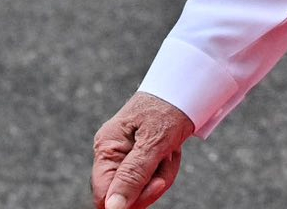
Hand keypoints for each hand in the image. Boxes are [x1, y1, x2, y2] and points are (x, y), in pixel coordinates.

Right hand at [91, 92, 195, 208]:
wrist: (183, 89)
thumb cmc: (167, 108)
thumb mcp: (153, 142)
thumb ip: (132, 175)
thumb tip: (113, 208)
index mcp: (106, 147)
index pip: (104, 195)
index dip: (128, 200)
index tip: (157, 184)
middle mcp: (111, 154)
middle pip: (125, 196)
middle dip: (151, 184)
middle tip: (167, 158)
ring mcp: (124, 158)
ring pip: (141, 190)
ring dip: (162, 175)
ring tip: (171, 151)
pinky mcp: (139, 160)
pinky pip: (150, 181)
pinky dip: (165, 171)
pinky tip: (170, 152)